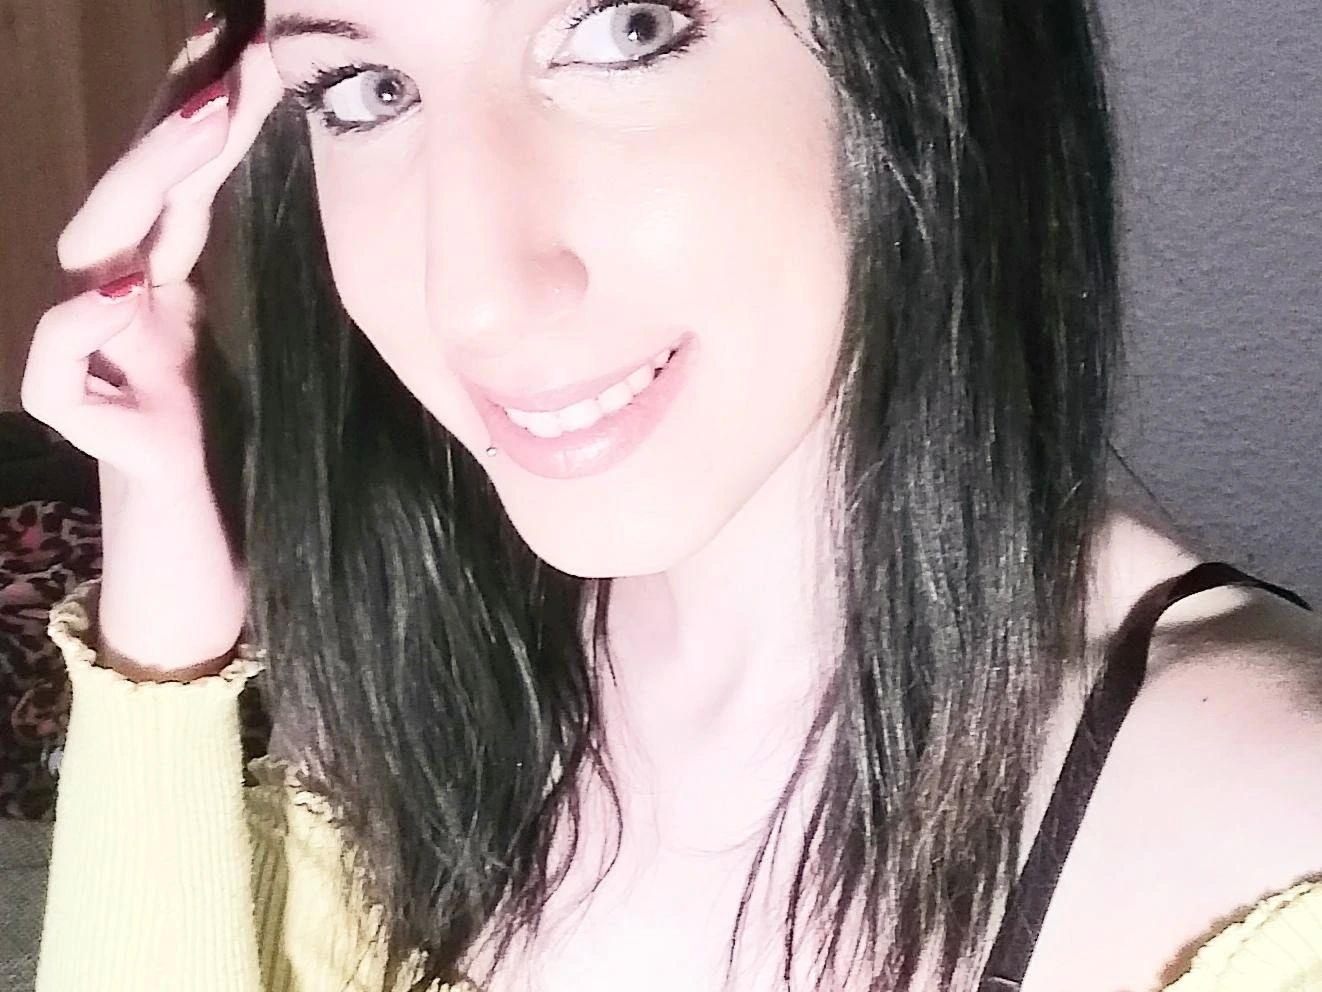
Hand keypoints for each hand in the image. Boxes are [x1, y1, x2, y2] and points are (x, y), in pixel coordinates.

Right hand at [21, 19, 283, 676]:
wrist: (205, 569)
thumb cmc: (241, 468)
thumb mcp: (273, 363)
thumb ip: (278, 301)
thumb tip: (356, 227)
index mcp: (175, 297)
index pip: (185, 193)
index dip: (213, 127)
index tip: (259, 61)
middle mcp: (132, 319)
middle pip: (140, 207)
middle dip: (181, 132)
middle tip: (236, 71)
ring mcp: (106, 369)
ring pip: (97, 264)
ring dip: (143, 189)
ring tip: (200, 129)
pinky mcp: (100, 432)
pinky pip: (56, 372)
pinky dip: (79, 332)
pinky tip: (121, 296)